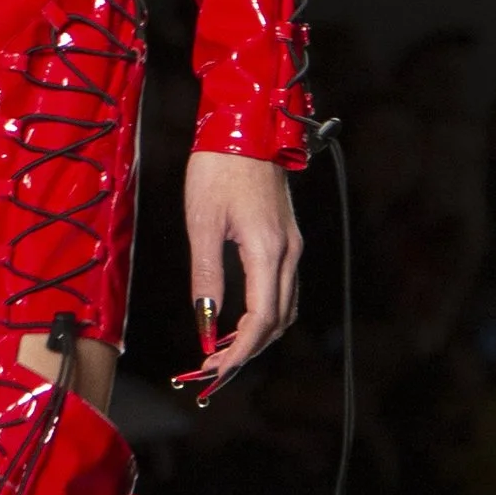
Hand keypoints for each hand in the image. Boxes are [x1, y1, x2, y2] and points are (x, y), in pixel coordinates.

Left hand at [178, 151, 299, 395]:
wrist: (245, 126)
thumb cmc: (218, 168)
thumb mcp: (202, 224)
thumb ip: (206, 277)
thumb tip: (204, 322)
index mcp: (267, 250)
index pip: (261, 320)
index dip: (238, 351)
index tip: (212, 368)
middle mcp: (289, 252)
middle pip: (277, 321)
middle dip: (247, 351)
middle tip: (212, 368)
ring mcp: (293, 245)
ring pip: (285, 308)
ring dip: (258, 335)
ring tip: (222, 349)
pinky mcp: (288, 238)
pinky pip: (283, 289)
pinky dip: (265, 313)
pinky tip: (238, 318)